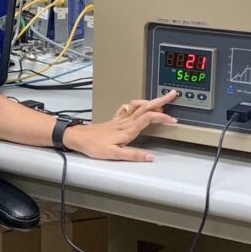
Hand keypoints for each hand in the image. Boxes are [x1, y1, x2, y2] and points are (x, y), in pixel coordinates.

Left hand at [62, 90, 178, 160]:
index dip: (162, 118)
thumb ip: (133, 155)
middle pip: (146, 108)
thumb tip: (150, 157)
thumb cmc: (93, 146)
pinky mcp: (114, 120)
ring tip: (160, 99)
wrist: (78, 137)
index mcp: (127, 130)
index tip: (173, 120)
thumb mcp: (113, 154)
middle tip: (172, 94)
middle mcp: (125, 122)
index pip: (148, 119)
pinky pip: (127, 108)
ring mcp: (119, 119)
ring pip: (138, 106)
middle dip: (160, 101)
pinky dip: (135, 104)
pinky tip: (137, 104)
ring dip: (150, 101)